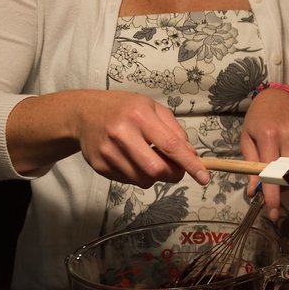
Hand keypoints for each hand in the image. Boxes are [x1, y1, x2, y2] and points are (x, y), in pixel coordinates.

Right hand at [73, 91, 206, 187]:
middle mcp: (122, 134)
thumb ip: (174, 131)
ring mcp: (108, 152)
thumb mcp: (152, 108)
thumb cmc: (124, 108)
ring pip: (143, 180)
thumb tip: (191, 155)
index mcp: (139, 116)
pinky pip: (128, 181)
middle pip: (156, 169)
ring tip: (149, 158)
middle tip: (176, 169)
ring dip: (154, 176)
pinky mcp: (99, 165)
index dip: (190, 164)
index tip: (204, 177)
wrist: (84, 113)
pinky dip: (137, 175)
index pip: (171, 145)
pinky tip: (132, 159)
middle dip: (173, 174)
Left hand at [241, 83, 288, 218]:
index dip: (273, 195)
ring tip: (282, 167)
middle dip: (282, 187)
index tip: (274, 213)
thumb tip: (254, 191)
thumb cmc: (258, 118)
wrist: (280, 95)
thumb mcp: (247, 138)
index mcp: (268, 135)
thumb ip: (250, 164)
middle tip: (275, 186)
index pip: (272, 172)